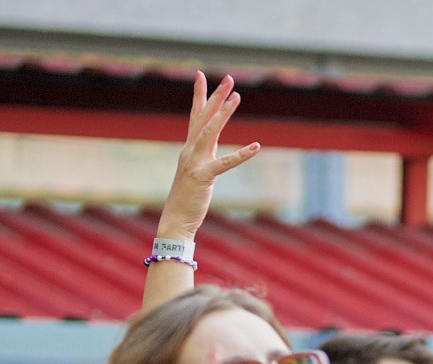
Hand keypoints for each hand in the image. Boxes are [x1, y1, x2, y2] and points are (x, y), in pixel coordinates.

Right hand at [158, 73, 260, 241]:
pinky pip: (224, 163)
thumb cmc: (188, 198)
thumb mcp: (198, 171)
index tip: (201, 76)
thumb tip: (213, 144)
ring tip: (238, 97)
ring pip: (210, 131)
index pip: (195, 116)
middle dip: (215, 96)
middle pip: (203, 117)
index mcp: (190, 148)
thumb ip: (205, 155)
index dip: (199, 96)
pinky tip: (256, 146)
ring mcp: (195, 162)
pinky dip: (241, 155)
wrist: (176, 219)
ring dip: (224, 113)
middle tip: (228, 78)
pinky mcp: (203, 177)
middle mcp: (190, 150)